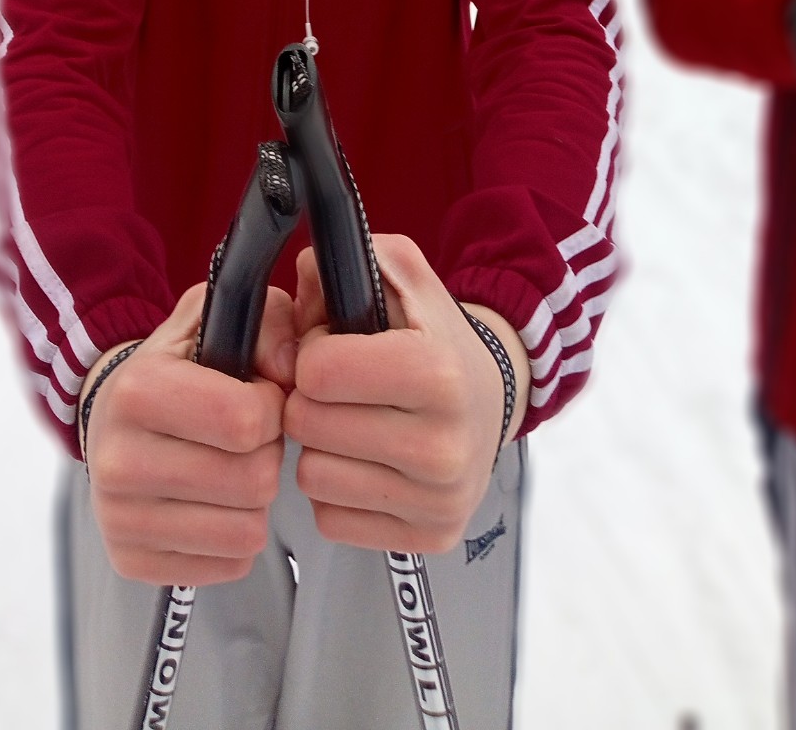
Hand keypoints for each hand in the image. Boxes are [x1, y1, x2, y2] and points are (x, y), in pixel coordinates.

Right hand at [83, 283, 295, 585]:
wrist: (112, 414)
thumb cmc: (176, 365)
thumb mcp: (216, 318)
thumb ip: (269, 321)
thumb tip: (291, 371)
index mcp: (137, 391)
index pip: (245, 422)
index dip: (271, 408)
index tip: (258, 397)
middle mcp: (117, 461)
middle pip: (253, 482)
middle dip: (267, 455)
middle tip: (247, 439)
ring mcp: (119, 519)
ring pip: (246, 533)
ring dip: (255, 500)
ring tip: (232, 468)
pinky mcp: (130, 561)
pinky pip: (228, 566)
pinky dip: (236, 537)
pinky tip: (216, 503)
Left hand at [283, 235, 506, 554]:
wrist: (492, 396)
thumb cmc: (434, 337)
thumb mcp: (401, 275)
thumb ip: (347, 258)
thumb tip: (302, 280)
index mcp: (438, 372)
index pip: (318, 372)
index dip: (312, 354)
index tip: (333, 350)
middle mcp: (444, 445)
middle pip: (307, 426)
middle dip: (309, 400)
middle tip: (337, 390)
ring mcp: (439, 499)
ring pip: (312, 479)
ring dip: (319, 449)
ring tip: (350, 424)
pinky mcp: (429, 536)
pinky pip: (331, 520)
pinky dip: (336, 491)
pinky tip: (362, 462)